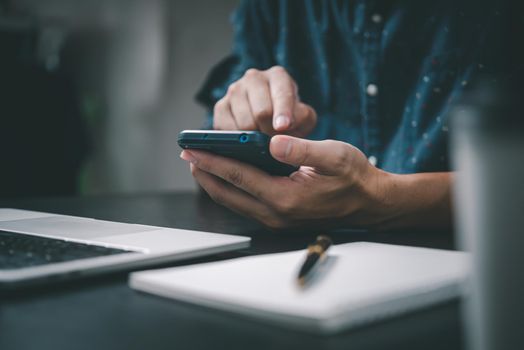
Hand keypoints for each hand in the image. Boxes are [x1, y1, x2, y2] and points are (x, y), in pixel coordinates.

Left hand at [180, 135, 387, 229]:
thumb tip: (272, 142)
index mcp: (286, 197)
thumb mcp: (334, 155)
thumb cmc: (355, 178)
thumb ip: (302, 149)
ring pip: (234, 201)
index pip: (239, 175)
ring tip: (200, 163)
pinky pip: (245, 203)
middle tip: (187, 154)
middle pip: (228, 193)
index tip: (192, 149)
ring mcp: (277, 218)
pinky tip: (226, 174)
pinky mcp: (279, 217)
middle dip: (204, 173)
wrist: (370, 203)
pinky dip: (230, 188)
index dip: (212, 161)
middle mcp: (276, 213)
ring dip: (214, 182)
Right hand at [213, 66, 316, 136]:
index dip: (282, 112)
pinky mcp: (220, 107)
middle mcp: (254, 78)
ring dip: (255, 138)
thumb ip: (301, 118)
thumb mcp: (304, 117)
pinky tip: (246, 142)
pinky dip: (237, 140)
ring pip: (244, 122)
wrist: (271, 122)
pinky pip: (227, 129)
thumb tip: (283, 126)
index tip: (282, 127)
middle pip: (261, 111)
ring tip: (263, 143)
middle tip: (276, 144)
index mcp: (278, 76)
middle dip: (270, 132)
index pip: (281, 94)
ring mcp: (235, 91)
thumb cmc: (291, 119)